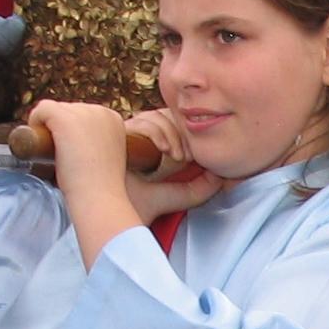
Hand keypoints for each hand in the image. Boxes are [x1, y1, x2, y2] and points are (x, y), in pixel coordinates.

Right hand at [122, 107, 223, 221]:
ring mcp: (126, 134)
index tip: (194, 156)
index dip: (186, 134)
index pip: (173, 124)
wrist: (107, 213)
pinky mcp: (115, 133)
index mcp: (151, 148)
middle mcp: (138, 138)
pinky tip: (163, 149)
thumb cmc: (132, 206)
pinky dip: (157, 132)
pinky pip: (141, 120)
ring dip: (172, 134)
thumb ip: (197, 191)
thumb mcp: (174, 198)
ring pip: (157, 115)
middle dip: (182, 133)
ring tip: (176, 157)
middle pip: (167, 115)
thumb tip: (222, 177)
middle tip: (187, 157)